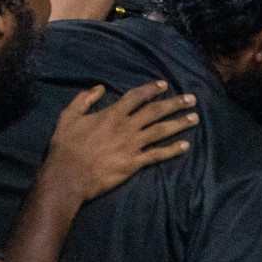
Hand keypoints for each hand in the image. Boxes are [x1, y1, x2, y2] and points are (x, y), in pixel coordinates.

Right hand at [43, 81, 196, 201]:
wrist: (68, 177)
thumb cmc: (66, 147)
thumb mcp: (69, 116)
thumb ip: (84, 99)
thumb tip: (99, 87)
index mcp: (112, 114)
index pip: (137, 96)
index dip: (151, 89)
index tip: (164, 85)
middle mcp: (126, 127)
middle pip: (155, 111)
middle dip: (175, 103)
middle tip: (192, 99)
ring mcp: (132, 145)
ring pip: (161, 131)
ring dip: (179, 123)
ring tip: (195, 118)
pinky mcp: (134, 164)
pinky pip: (157, 155)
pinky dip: (172, 150)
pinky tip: (185, 146)